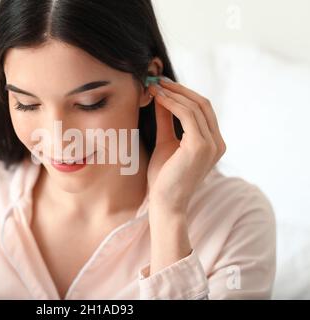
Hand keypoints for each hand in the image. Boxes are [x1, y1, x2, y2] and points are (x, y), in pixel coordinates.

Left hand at [146, 78, 225, 213]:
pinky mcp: (200, 146)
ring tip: (154, 87)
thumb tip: (162, 97)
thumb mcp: (166, 142)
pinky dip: (172, 103)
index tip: (164, 85)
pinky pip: (188, 115)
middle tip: (158, 81)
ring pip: (195, 107)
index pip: (203, 110)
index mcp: (214, 143)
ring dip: (174, 94)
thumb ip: (167, 120)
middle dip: (179, 90)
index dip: (184, 94)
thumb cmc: (164, 177)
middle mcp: (218, 143)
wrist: (164, 202)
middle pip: (202, 104)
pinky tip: (158, 98)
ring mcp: (212, 145)